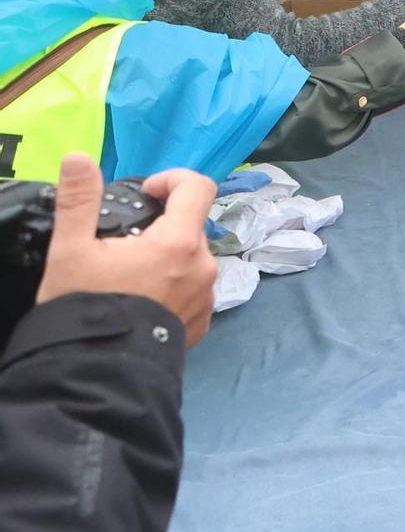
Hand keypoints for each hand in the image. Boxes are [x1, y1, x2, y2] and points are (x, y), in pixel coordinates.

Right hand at [36, 154, 217, 347]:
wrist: (94, 374)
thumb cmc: (84, 307)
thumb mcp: (70, 251)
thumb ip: (78, 200)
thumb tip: (78, 157)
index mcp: (179, 242)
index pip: (198, 187)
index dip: (172, 180)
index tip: (145, 193)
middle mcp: (203, 266)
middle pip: (191, 226)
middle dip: (161, 225)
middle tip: (122, 244)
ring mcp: (207, 296)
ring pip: (192, 259)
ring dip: (166, 257)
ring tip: (127, 276)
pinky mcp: (203, 322)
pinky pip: (193, 289)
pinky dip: (172, 285)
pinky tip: (140, 300)